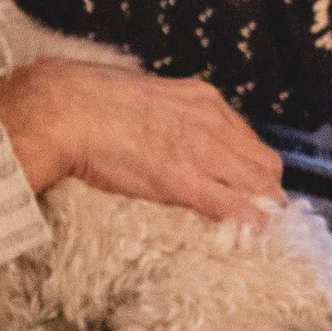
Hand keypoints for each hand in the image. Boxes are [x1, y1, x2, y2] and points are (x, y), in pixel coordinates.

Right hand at [0, 58, 282, 221]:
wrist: (67, 110)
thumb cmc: (92, 103)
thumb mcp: (147, 98)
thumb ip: (171, 116)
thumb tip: (171, 135)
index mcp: (202, 98)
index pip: (249, 138)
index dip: (251, 166)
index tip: (246, 183)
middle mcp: (211, 120)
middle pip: (263, 162)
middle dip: (264, 189)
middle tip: (256, 210)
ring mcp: (202, 149)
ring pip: (258, 183)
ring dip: (260, 205)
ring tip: (253, 225)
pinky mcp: (186, 180)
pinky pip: (234, 205)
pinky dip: (248, 221)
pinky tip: (250, 232)